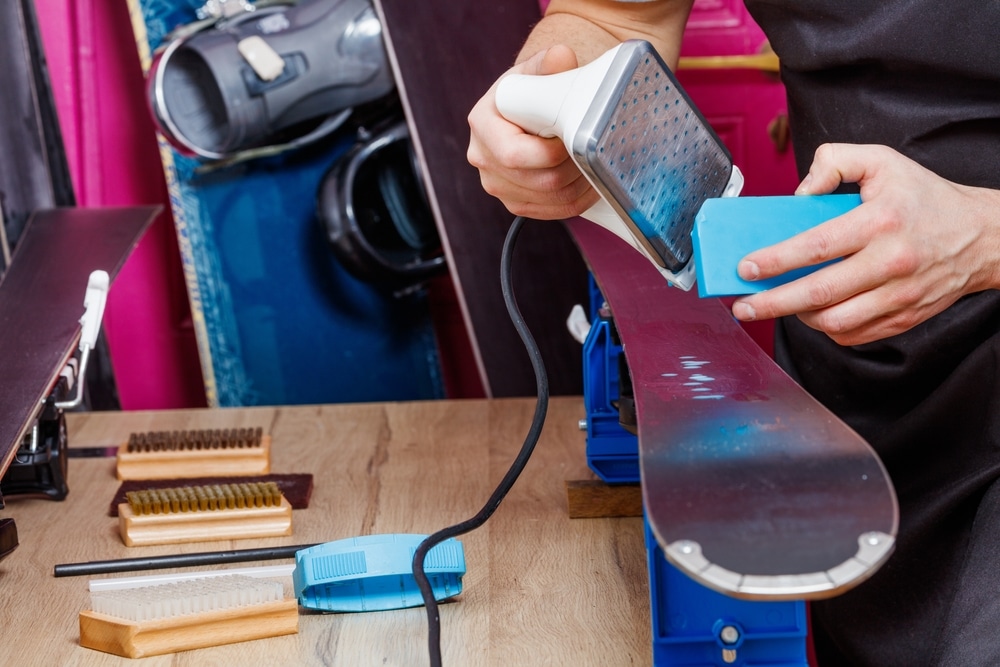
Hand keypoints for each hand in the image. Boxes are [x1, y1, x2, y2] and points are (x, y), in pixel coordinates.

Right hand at [466, 45, 599, 219]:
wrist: (529, 108)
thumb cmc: (531, 89)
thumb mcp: (537, 71)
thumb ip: (549, 64)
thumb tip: (561, 58)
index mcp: (482, 125)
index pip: (514, 155)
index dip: (551, 153)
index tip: (574, 137)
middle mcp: (482, 159)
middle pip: (537, 182)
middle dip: (573, 169)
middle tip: (593, 151)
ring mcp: (498, 185)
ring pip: (549, 200)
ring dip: (580, 186)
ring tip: (595, 164)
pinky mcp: (516, 202)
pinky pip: (553, 212)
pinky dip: (578, 200)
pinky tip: (590, 182)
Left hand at [731, 143, 999, 345]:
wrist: (983, 237)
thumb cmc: (926, 199)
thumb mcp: (884, 161)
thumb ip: (835, 162)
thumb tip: (799, 193)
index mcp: (880, 222)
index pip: (817, 246)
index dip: (776, 260)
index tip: (746, 268)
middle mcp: (891, 263)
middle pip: (819, 293)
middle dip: (772, 303)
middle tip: (743, 306)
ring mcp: (899, 296)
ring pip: (834, 321)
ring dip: (797, 318)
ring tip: (777, 306)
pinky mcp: (904, 319)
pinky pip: (853, 335)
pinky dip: (826, 329)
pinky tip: (813, 314)